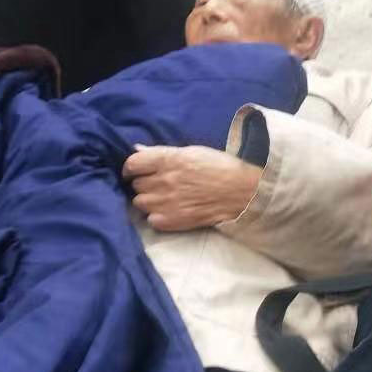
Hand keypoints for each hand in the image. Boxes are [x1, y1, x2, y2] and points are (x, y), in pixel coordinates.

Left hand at [123, 145, 261, 231]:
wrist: (241, 192)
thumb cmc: (218, 166)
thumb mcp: (190, 151)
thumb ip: (161, 153)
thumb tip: (137, 150)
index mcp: (168, 159)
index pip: (132, 163)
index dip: (131, 167)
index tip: (134, 171)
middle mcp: (164, 180)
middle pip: (136, 184)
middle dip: (143, 183)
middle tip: (156, 183)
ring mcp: (167, 202)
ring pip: (139, 202)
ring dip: (147, 200)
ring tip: (162, 198)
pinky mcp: (173, 221)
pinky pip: (151, 219)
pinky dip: (156, 216)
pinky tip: (168, 210)